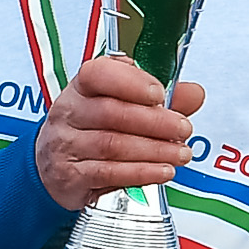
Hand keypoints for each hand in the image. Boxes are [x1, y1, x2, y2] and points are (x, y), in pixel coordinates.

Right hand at [35, 52, 202, 209]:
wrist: (55, 166)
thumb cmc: (90, 130)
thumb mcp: (120, 106)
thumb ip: (158, 100)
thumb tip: (194, 93)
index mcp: (81, 87)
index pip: (97, 74)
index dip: (130, 82)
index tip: (159, 94)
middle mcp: (69, 113)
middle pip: (112, 112)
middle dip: (155, 121)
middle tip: (183, 128)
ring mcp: (66, 145)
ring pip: (113, 145)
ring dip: (154, 149)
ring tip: (180, 153)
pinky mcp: (70, 175)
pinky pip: (108, 173)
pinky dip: (140, 172)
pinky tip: (161, 171)